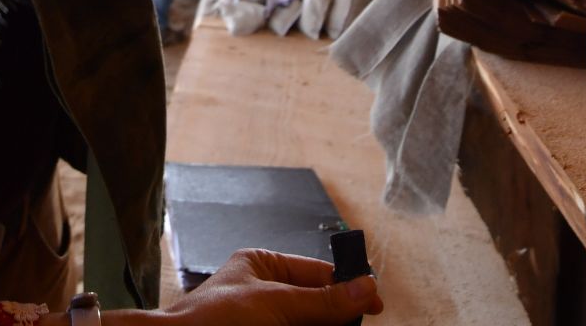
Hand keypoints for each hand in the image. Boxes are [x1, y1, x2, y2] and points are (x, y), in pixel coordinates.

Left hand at [142, 250, 381, 324]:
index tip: (376, 304)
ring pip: (308, 325)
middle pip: (316, 307)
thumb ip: (322, 301)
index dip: (348, 288)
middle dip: (335, 319)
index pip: (318, 273)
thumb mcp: (275, 305)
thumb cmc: (209, 320)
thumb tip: (366, 288)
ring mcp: (262, 321)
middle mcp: (264, 294)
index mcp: (263, 266)